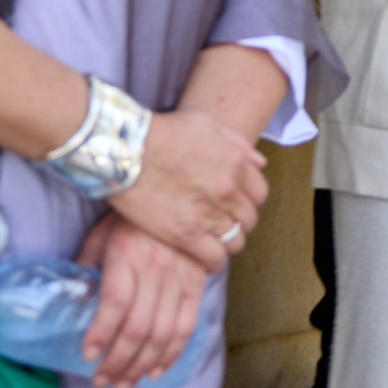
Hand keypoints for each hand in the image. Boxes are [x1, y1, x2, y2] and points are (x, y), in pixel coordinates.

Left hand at [75, 214, 210, 387]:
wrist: (180, 188)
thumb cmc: (132, 213)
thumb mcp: (102, 231)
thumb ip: (87, 262)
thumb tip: (73, 295)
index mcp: (127, 253)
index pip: (115, 302)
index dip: (102, 333)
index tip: (88, 355)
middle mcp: (156, 267)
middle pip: (138, 326)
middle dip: (118, 361)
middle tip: (102, 380)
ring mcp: (181, 276)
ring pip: (162, 332)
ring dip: (141, 364)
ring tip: (124, 382)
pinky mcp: (197, 281)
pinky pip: (187, 324)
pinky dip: (172, 352)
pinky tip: (155, 369)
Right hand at [101, 108, 265, 273]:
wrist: (127, 151)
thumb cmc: (163, 132)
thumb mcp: (208, 125)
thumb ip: (238, 145)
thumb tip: (260, 164)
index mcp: (237, 164)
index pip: (260, 195)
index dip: (248, 201)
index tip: (235, 204)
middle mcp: (228, 191)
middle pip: (248, 219)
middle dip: (237, 222)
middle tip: (221, 222)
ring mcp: (208, 214)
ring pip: (235, 241)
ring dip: (227, 242)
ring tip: (213, 240)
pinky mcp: (185, 235)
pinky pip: (214, 258)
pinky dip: (214, 261)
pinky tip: (205, 259)